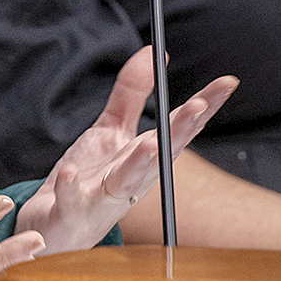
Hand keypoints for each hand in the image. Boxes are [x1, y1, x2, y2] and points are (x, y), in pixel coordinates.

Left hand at [16, 46, 238, 255]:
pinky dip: (70, 189)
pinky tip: (68, 173)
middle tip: (199, 106)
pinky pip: (71, 201)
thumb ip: (132, 92)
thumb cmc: (88, 180)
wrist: (52, 228)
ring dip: (140, 164)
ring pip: (126, 182)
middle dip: (181, 132)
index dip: (205, 106)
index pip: (180, 130)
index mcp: (144, 159)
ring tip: (151, 143)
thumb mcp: (110, 130)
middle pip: (161, 155)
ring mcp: (102, 200)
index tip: (228, 82)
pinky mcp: (70, 214)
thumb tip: (152, 52)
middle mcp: (131, 181)